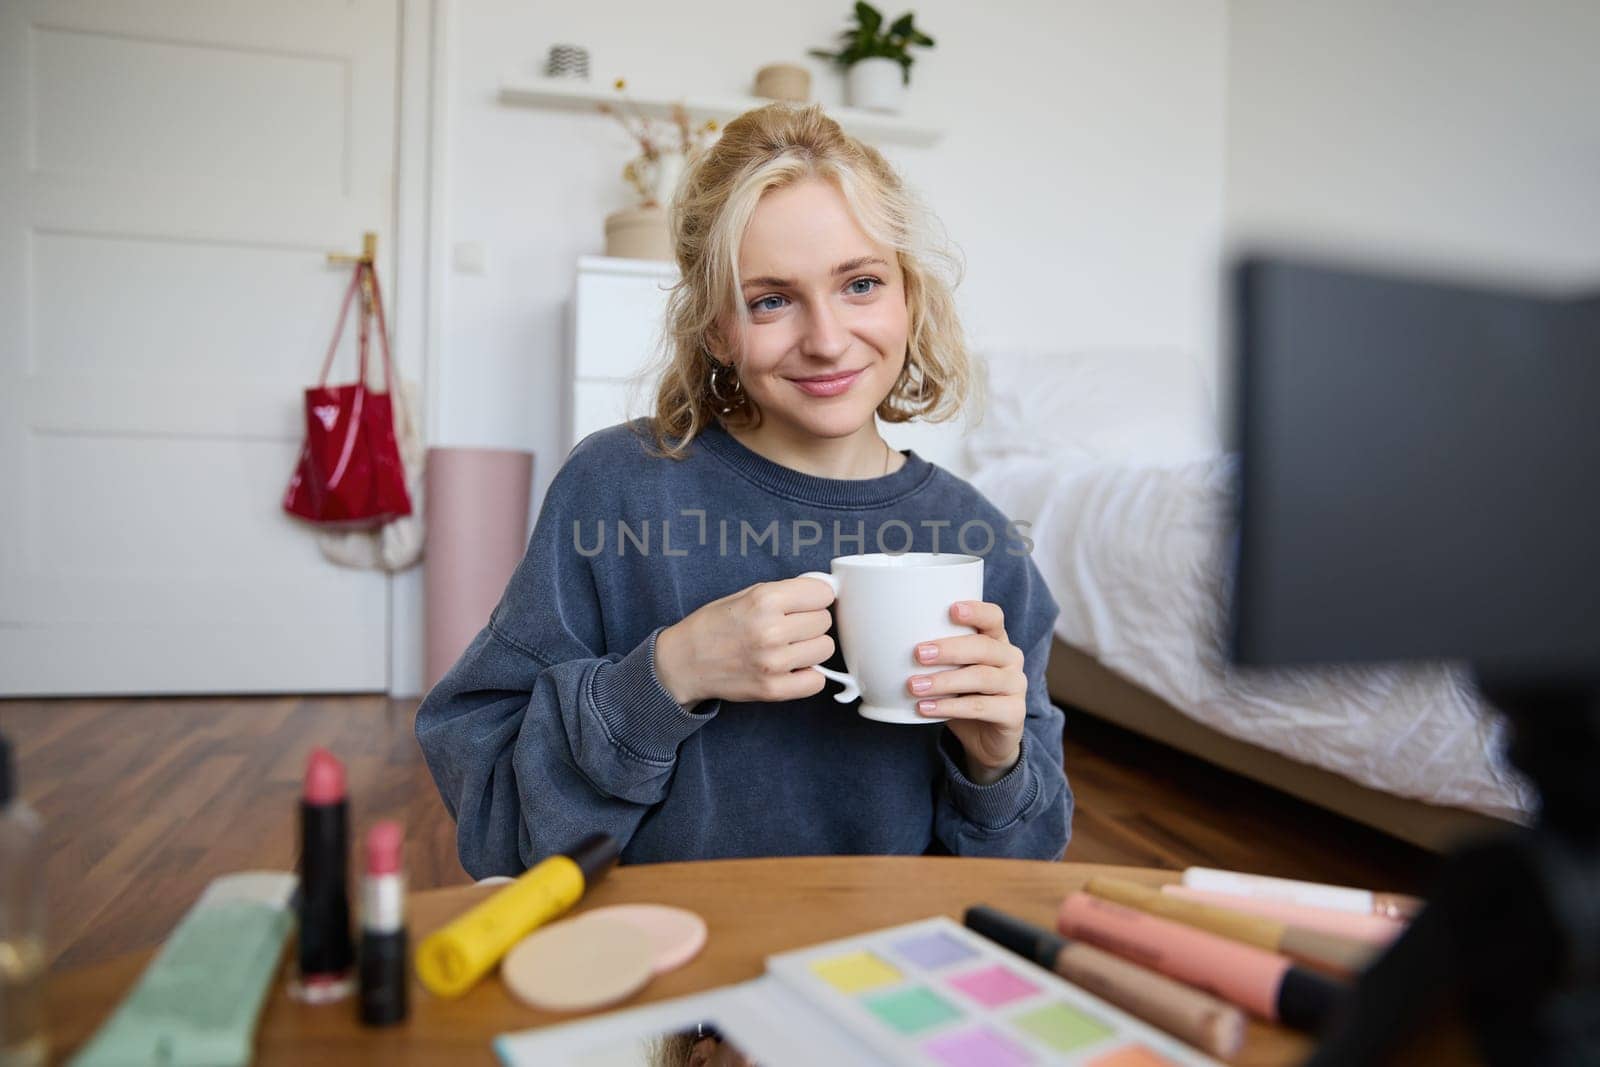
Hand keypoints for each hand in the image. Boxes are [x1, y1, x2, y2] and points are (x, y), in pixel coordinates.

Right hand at [654, 578, 835, 706]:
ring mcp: (773, 663)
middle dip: (811, 622)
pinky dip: (808, 675)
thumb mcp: (746, 594)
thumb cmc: (715, 625)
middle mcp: (770, 630)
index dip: (815, 597)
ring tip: (789, 647)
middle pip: (824, 621)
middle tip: (790, 627)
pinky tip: (790, 668)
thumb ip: (785, 592)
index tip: (806, 603)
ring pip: (825, 649)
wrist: (684, 662)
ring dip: (811, 648)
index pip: (823, 593)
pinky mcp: (773, 689)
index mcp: (764, 600)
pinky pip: (817, 681)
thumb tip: (823, 591)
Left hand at [907, 601, 1026, 783]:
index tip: (951, 610)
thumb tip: (882, 642)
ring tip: (914, 686)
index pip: (993, 617)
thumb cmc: (961, 694)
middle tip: (918, 653)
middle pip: (984, 647)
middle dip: (949, 649)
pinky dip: (950, 708)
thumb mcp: (948, 669)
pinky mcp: (1014, 713)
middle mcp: (1010, 658)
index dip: (976, 611)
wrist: (984, 738)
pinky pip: (981, 708)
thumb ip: (931, 654)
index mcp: (996, 639)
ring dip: (944, 681)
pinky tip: (925, 708)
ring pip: (981, 678)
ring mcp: (1016, 686)